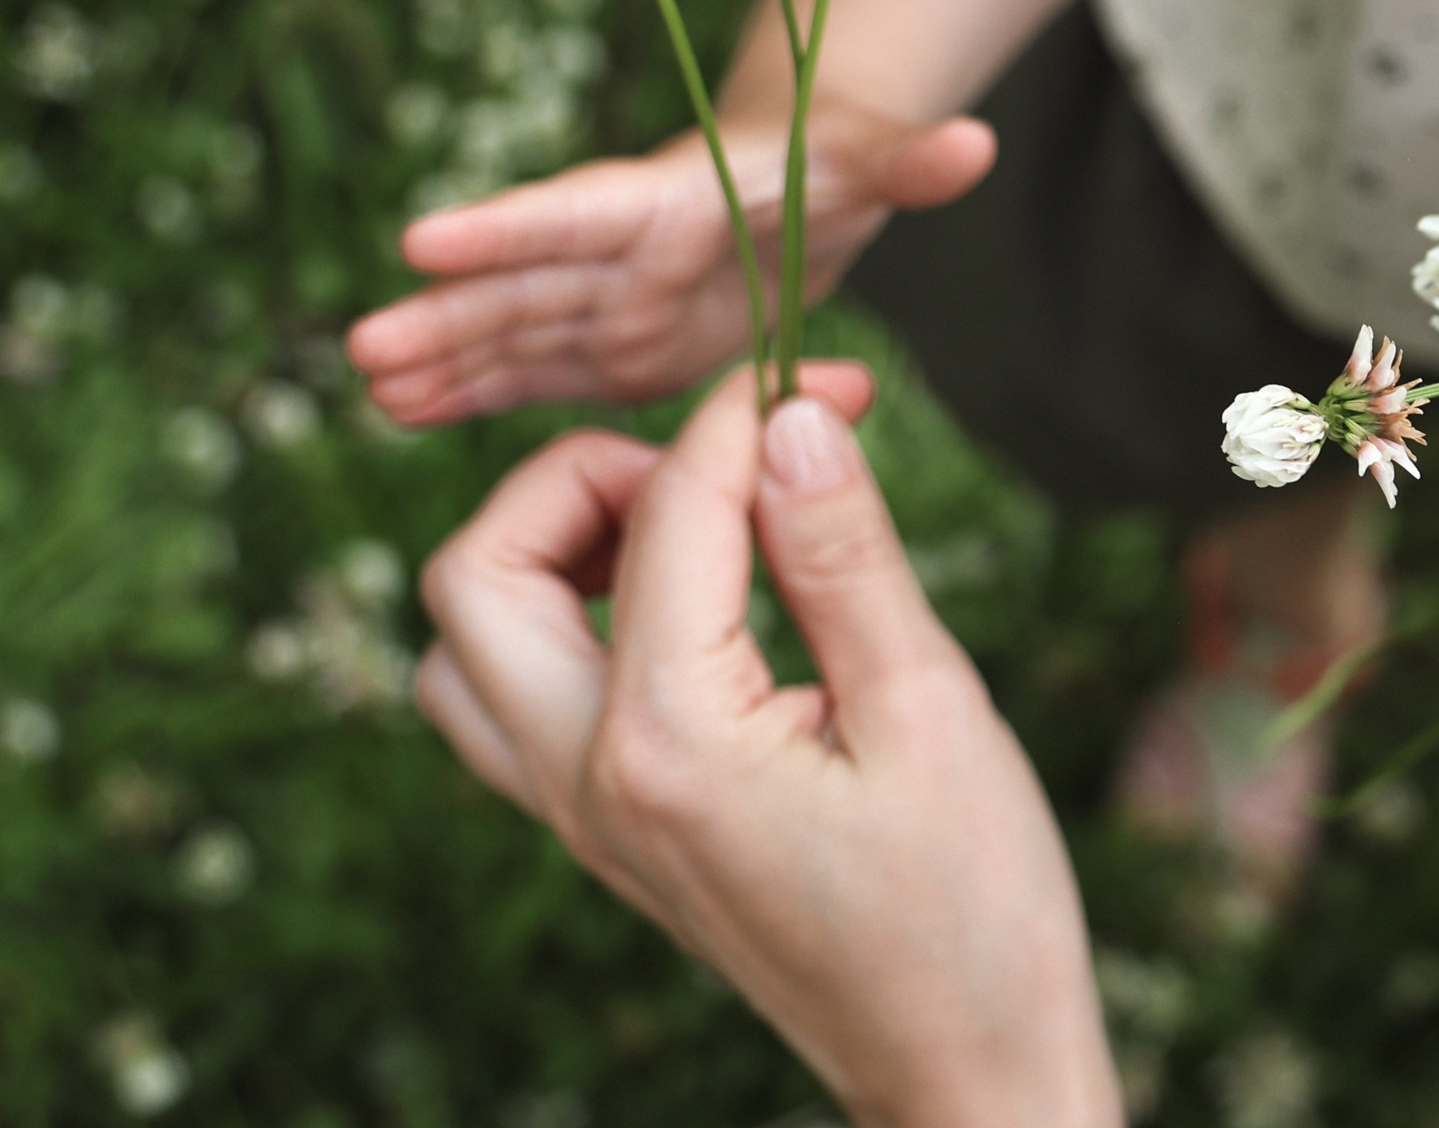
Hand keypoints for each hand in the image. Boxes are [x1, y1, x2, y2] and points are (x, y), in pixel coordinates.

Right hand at [348, 96, 994, 424]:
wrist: (813, 181)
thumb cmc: (840, 158)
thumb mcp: (874, 163)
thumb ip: (911, 164)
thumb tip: (976, 144)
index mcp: (674, 199)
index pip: (583, 210)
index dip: (507, 228)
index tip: (420, 239)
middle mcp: (627, 250)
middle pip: (529, 280)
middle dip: (451, 313)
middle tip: (364, 347)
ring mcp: (613, 300)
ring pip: (518, 331)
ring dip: (448, 360)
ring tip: (368, 392)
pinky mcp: (618, 345)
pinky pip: (539, 371)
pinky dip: (478, 392)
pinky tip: (408, 414)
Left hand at [412, 367, 1119, 1127]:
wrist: (965, 1071)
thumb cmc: (972, 907)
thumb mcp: (931, 709)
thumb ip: (843, 553)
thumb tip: (790, 416)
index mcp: (670, 740)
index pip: (667, 513)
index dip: (747, 414)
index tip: (829, 379)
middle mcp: (591, 782)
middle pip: (481, 570)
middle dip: (586, 475)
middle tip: (719, 465)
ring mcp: (584, 822)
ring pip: (466, 645)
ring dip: (548, 556)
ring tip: (687, 532)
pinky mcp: (608, 840)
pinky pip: (510, 709)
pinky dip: (560, 628)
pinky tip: (681, 617)